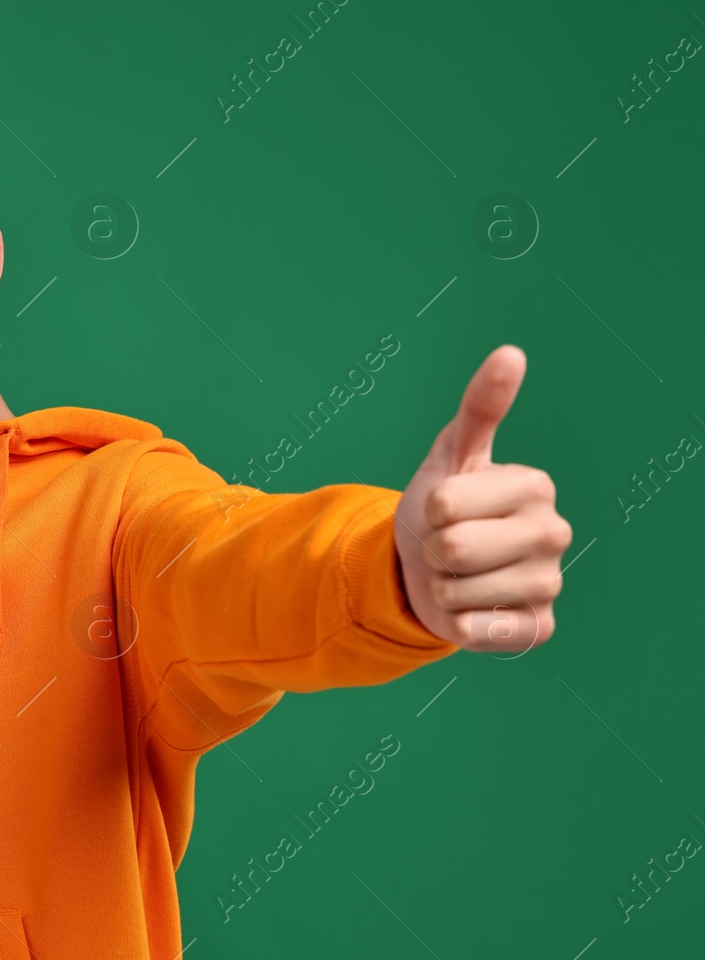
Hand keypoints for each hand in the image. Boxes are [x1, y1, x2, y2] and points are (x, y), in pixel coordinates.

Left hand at [392, 345, 571, 652]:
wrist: (434, 567)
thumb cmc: (443, 505)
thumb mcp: (452, 454)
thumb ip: (480, 405)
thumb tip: (510, 353)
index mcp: (535, 486)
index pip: (445, 505)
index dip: (428, 510)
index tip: (445, 508)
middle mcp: (555, 533)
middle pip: (451, 549)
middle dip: (432, 551)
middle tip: (447, 545)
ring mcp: (549, 584)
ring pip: (456, 593)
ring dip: (441, 587)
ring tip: (458, 575)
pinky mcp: (536, 629)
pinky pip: (475, 632)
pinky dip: (457, 624)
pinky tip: (472, 608)